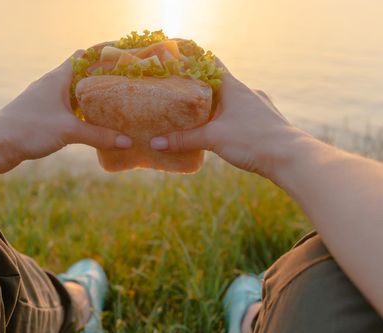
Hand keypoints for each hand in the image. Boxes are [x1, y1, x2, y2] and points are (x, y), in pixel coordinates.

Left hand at [0, 51, 131, 166]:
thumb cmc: (29, 128)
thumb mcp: (69, 131)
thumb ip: (99, 135)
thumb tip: (127, 141)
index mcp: (57, 78)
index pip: (83, 56)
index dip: (103, 56)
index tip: (122, 63)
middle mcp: (51, 85)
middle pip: (81, 77)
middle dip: (102, 83)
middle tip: (124, 91)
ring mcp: (45, 101)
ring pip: (74, 97)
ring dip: (91, 103)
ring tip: (114, 110)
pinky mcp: (41, 117)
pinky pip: (66, 112)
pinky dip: (80, 117)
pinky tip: (91, 129)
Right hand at [149, 58, 310, 177]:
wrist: (291, 157)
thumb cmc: (253, 140)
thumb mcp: (212, 138)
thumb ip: (183, 140)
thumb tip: (155, 142)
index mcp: (234, 87)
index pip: (211, 64)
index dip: (194, 62)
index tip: (178, 64)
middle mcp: (248, 92)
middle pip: (219, 85)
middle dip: (200, 90)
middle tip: (180, 97)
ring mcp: (259, 107)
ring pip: (232, 102)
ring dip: (215, 108)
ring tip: (198, 118)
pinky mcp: (266, 122)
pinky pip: (242, 116)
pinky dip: (228, 121)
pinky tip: (222, 134)